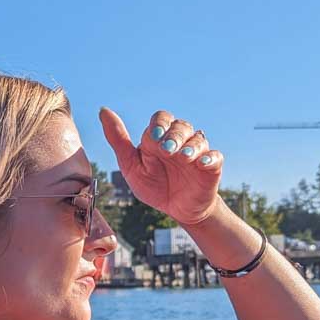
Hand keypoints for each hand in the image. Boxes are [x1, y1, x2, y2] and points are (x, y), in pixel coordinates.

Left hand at [99, 107, 223, 227]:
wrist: (175, 209)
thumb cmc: (153, 185)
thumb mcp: (131, 165)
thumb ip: (119, 140)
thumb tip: (104, 111)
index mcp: (159, 138)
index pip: (161, 119)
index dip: (159, 125)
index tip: (153, 137)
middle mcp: (180, 141)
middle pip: (181, 126)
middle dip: (174, 136)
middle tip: (167, 150)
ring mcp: (196, 153)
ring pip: (198, 139)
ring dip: (191, 146)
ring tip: (183, 156)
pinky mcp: (211, 167)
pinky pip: (215, 157)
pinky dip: (210, 158)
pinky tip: (202, 163)